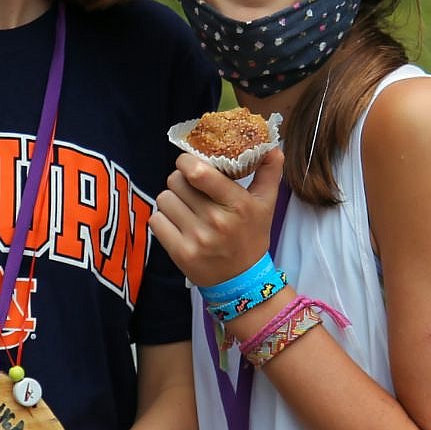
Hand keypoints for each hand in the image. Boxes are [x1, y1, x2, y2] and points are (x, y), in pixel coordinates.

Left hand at [151, 147, 285, 286]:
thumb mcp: (265, 205)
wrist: (242, 281)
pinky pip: (156, 220)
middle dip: (181, 181)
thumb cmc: (251, 236)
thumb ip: (269, 173)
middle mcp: (216, 220)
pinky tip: (177, 224)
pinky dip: (163, 219)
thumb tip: (274, 147)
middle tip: (191, 189)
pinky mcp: (180, 253)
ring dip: (172, 200)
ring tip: (185, 208)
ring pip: (164, 199)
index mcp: (237, 204)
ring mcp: (197, 238)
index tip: (190, 164)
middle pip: (176, 181)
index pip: (198, 172)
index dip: (187, 162)